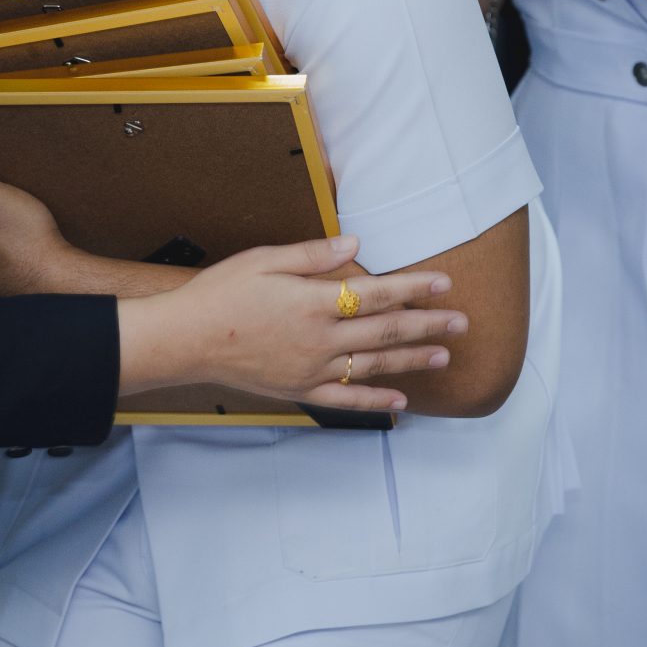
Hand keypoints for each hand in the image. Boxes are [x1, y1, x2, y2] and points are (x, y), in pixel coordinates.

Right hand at [124, 236, 467, 414]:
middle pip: (386, 332)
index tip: (444, 283)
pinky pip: (346, 398)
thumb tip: (355, 245)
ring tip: (445, 355)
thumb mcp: (262, 260)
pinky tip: (401, 401)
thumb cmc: (219, 294)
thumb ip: (312, 255)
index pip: (377, 294)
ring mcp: (313, 369)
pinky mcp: (300, 390)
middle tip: (462, 321)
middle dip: (428, 325)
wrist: (184, 340)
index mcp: (313, 302)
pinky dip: (376, 400)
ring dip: (413, 360)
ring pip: (375, 366)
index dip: (414, 288)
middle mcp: (320, 339)